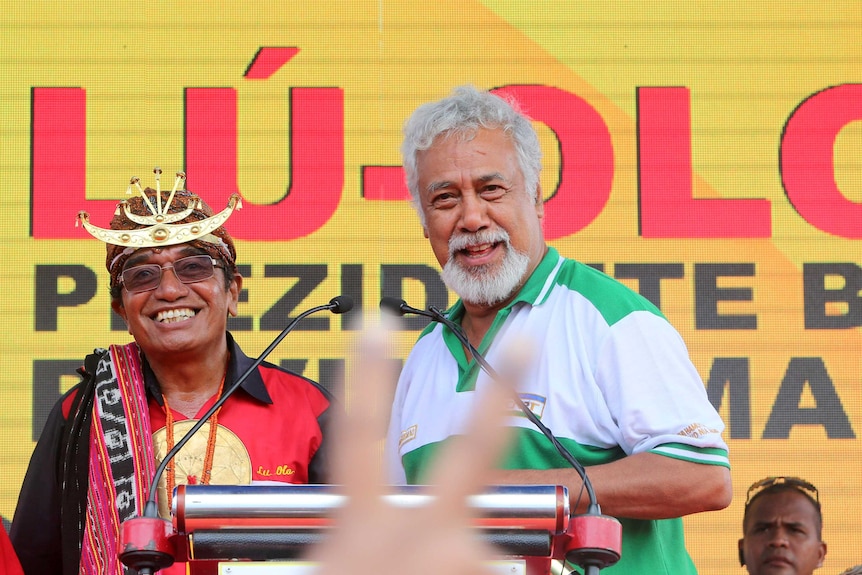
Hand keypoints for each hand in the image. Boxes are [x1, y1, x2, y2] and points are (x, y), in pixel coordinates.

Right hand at [308, 322, 522, 574]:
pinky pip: (485, 570)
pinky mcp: (483, 571)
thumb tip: (396, 534)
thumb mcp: (344, 561)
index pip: (359, 435)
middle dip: (500, 393)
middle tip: (526, 340)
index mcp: (359, 524)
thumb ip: (368, 531)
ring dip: (455, 567)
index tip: (377, 325)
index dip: (369, 375)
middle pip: (471, 447)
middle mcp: (413, 528)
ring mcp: (456, 552)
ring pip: (473, 543)